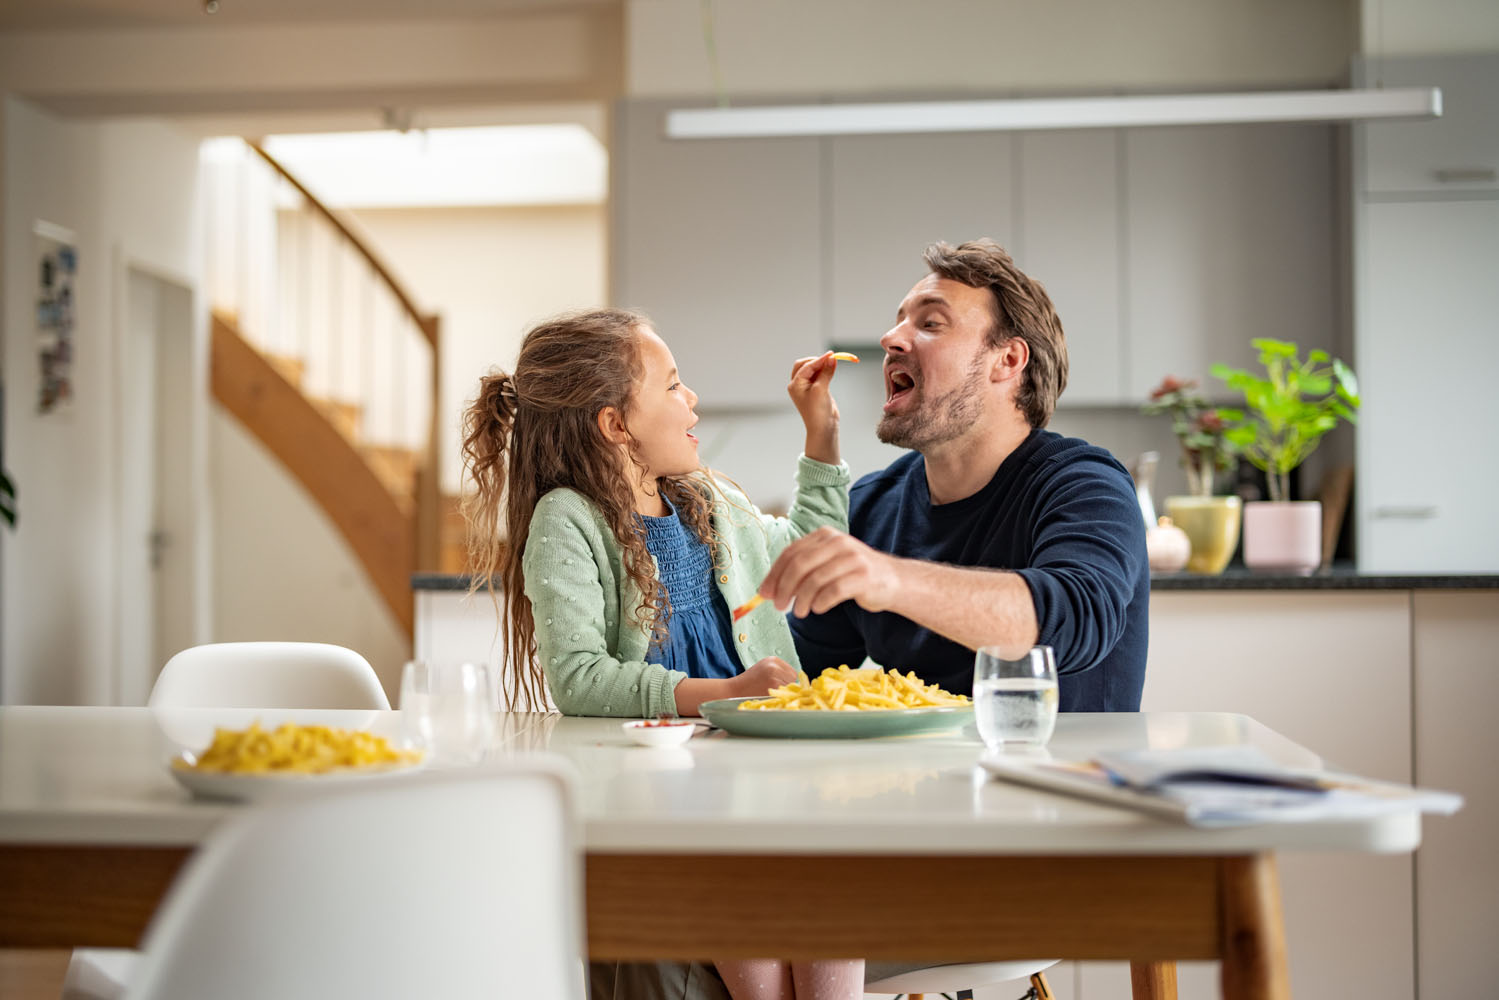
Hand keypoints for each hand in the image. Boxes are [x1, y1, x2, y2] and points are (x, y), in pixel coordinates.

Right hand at [733, 657, 797, 696]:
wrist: (735, 690)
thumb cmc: (750, 682)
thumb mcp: (764, 669)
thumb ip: (779, 671)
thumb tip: (798, 681)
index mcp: (773, 660)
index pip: (793, 672)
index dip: (786, 681)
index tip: (776, 684)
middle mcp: (775, 666)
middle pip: (793, 680)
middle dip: (785, 686)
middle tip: (771, 689)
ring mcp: (775, 676)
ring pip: (789, 687)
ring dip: (782, 692)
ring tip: (767, 691)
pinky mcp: (773, 686)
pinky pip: (784, 694)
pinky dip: (778, 697)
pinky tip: (767, 695)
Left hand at [758, 526, 901, 617]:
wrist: (892, 580)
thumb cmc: (853, 575)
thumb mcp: (827, 564)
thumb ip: (801, 571)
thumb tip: (768, 590)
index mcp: (825, 536)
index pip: (791, 552)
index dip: (774, 574)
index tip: (763, 594)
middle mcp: (838, 543)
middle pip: (800, 565)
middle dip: (784, 588)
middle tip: (778, 606)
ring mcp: (852, 558)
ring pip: (815, 580)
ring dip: (802, 600)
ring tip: (800, 612)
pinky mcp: (863, 576)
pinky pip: (833, 592)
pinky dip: (820, 604)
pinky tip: (818, 609)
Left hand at [787, 352, 839, 463]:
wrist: (823, 428)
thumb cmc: (818, 412)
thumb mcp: (821, 389)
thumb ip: (826, 372)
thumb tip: (832, 359)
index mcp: (795, 385)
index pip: (806, 366)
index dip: (819, 359)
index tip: (831, 354)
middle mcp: (799, 385)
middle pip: (806, 365)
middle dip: (818, 361)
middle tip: (830, 359)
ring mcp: (807, 387)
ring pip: (813, 370)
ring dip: (822, 366)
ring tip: (833, 364)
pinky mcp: (816, 390)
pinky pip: (819, 376)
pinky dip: (825, 371)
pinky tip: (832, 369)